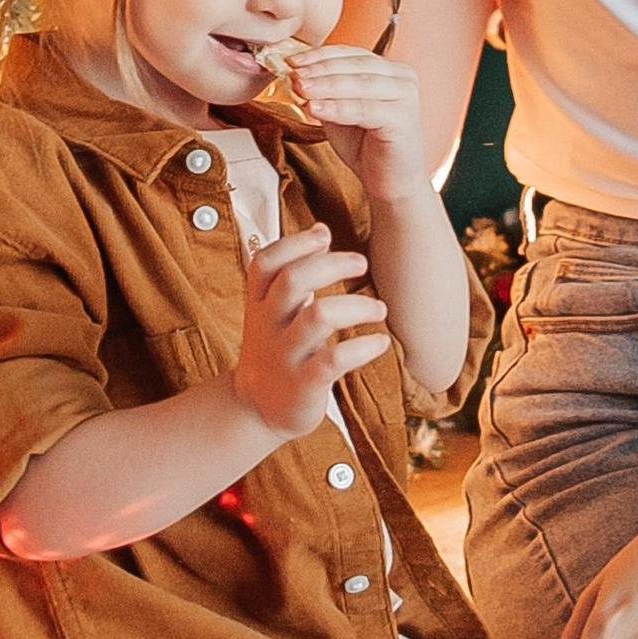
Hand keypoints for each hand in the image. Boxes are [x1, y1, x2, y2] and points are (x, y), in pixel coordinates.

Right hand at [231, 223, 392, 441]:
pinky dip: (362, 348)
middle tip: (362, 262)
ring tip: (380, 309)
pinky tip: (380, 343)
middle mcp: (269, 325)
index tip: (324, 235)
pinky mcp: (304, 384)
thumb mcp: (274, 310)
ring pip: (318, 317)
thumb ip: (293, 272)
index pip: (265, 262)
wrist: (257, 409)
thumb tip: (321, 229)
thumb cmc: (277, 349)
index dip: (294, 243)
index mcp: (260, 303)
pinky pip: (334, 360)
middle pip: (293, 281)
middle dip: (332, 264)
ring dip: (356, 306)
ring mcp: (285, 355)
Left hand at [278, 42, 430, 201]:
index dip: (319, 55)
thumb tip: (295, 75)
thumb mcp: (339, 111)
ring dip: (324, 86)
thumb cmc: (366, 146)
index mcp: (389, 70)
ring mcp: (406, 96)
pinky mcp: (403, 118)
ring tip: (299, 88)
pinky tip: (313, 108)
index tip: (291, 60)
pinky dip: (336, 108)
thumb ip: (324, 92)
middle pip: (353, 66)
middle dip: (319, 69)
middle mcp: (402, 77)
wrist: (389, 182)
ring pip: (358, 84)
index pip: (350, 54)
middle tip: (292, 73)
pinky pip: (363, 109)